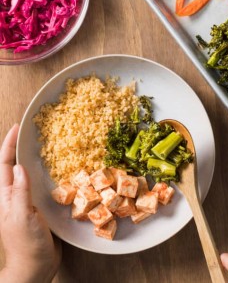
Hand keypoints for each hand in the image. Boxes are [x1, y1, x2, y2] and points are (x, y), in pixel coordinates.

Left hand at [0, 124, 60, 282]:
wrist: (35, 267)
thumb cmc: (26, 244)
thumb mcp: (21, 217)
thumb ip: (20, 192)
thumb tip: (19, 166)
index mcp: (6, 196)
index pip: (4, 165)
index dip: (8, 145)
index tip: (17, 128)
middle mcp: (14, 195)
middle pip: (13, 166)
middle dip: (17, 147)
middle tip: (28, 132)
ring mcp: (26, 201)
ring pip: (27, 174)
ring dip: (31, 157)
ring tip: (41, 145)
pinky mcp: (38, 207)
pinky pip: (40, 184)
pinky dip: (44, 173)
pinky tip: (54, 170)